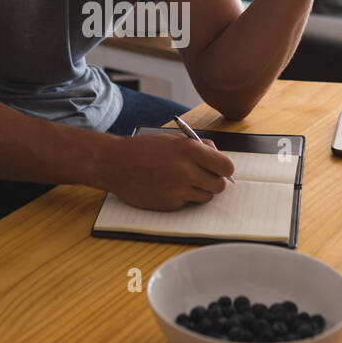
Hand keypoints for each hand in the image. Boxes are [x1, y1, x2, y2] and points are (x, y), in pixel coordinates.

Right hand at [98, 130, 235, 209]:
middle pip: (219, 185)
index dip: (224, 168)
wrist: (115, 164)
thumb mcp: (173, 139)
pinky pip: (188, 203)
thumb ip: (198, 146)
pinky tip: (169, 187)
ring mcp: (178, 190)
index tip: (220, 169)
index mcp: (190, 150)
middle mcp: (186, 171)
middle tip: (203, 177)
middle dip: (214, 181)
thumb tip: (217, 156)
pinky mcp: (170, 204)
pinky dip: (183, 197)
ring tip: (184, 181)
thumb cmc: (143, 149)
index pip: (226, 166)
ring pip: (206, 197)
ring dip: (200, 191)